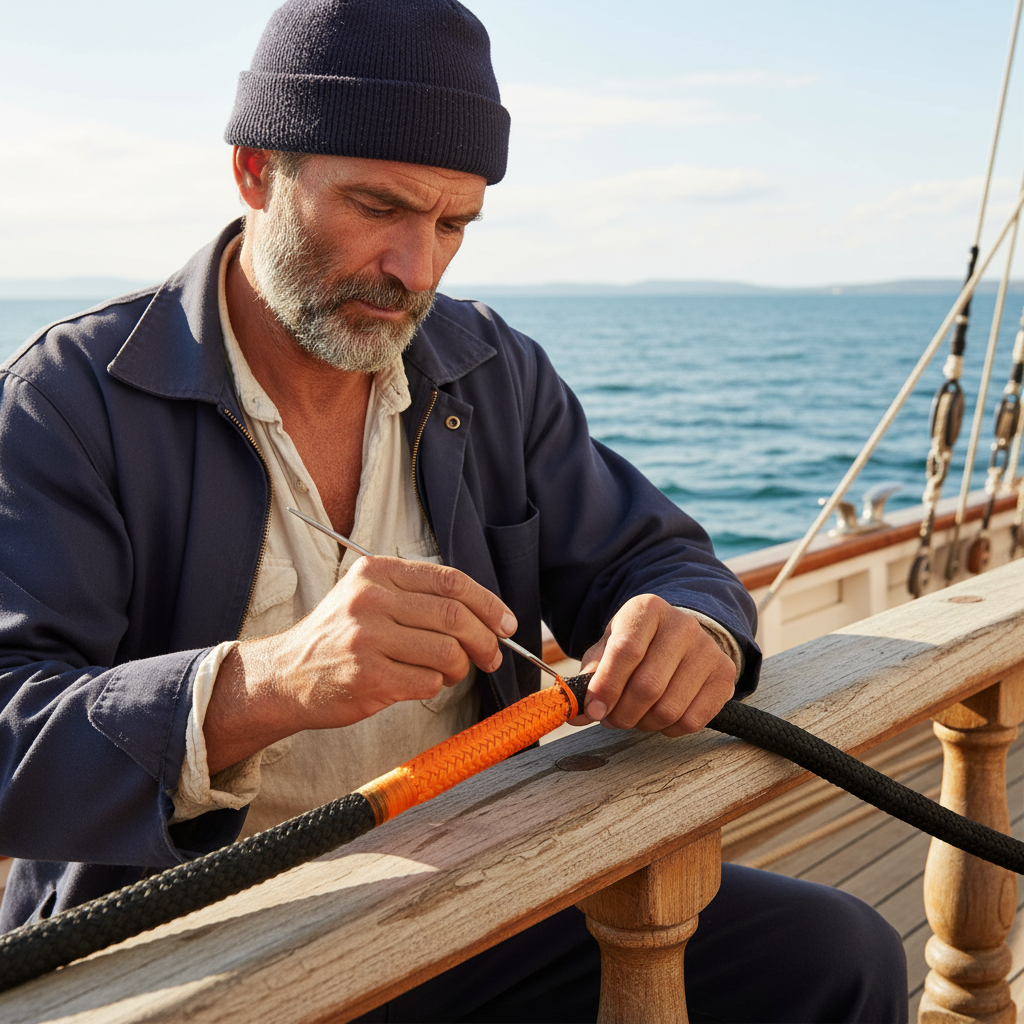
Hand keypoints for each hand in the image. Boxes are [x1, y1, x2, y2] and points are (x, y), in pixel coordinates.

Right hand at [204, 557, 516, 771]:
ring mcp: (367, 639)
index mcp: (377, 572)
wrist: (285, 676)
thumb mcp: (368, 597)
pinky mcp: (368, 677)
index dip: (488, 603)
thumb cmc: (338, 638)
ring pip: (447, 651)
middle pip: (455, 617)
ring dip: (461, 667)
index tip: (506, 623)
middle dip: (485, 640)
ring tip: (451, 672)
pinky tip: (420, 683)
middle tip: (492, 656)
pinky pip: (428, 682)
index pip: (450, 581)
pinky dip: (435, 686)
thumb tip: (485, 612)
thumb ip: (416, 595)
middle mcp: (371, 600)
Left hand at [576, 595, 735, 736]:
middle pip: (648, 686)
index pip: (626, 651)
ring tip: (633, 716)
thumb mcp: (608, 647)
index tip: (593, 710)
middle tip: (610, 719)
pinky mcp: (724, 675)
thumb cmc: (637, 644)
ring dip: (643, 723)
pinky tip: (659, 717)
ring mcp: (708, 650)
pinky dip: (668, 729)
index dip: (607, 686)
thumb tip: (576, 711)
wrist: (679, 636)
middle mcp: (682, 625)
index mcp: (648, 609)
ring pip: (669, 709)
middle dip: (622, 713)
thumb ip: (590, 677)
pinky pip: (692, 721)